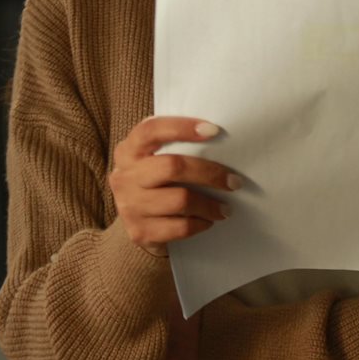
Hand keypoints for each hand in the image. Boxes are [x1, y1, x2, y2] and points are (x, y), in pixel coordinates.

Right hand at [109, 116, 238, 255]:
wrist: (133, 224)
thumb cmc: (154, 183)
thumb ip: (174, 147)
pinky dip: (200, 224)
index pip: (152, 130)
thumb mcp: (153, 159)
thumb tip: (219, 141)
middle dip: (209, 173)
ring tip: (225, 208)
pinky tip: (208, 221)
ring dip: (210, 205)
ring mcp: (130, 206)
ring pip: (181, 200)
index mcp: (128, 151)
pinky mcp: (140, 232)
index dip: (182, 127)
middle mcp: (125, 176)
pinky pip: (180, 227)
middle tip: (233, 181)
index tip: (214, 130)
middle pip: (172, 166)